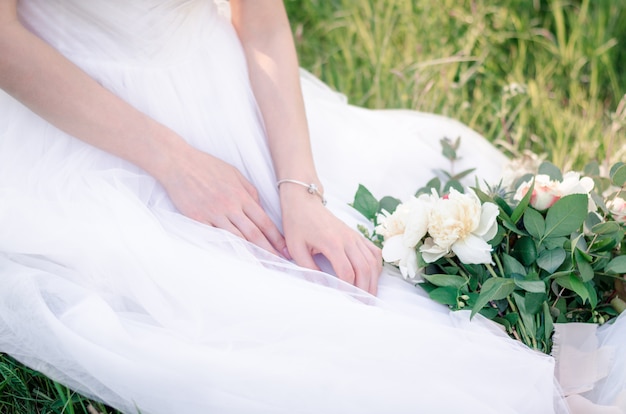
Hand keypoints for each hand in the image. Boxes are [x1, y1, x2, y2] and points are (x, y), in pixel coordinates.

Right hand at [158, 144, 286, 256]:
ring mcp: (213, 214)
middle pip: (254, 234)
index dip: (276, 238)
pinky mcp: (197, 219)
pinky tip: (234, 260)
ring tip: (261, 267)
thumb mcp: (235, 174)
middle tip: (279, 264)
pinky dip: (225, 250)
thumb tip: (260, 208)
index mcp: (241, 195)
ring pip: (236, 239)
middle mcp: (230, 206)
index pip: (264, 222)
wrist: (179, 163)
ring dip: (250, 255)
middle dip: (268, 251)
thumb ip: (250, 192)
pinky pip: (214, 238)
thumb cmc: (207, 166)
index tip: (285, 249)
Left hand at [280, 186, 382, 294]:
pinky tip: (372, 277)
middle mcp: (347, 239)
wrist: (304, 201)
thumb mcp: (295, 247)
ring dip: (373, 280)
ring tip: (370, 296)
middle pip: (364, 268)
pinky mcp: (356, 235)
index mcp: (332, 242)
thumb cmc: (297, 223)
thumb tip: (319, 287)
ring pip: (372, 261)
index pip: (346, 271)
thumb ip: (307, 268)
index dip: (348, 289)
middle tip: (364, 306)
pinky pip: (374, 251)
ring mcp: (354, 236)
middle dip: (365, 289)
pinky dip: (376, 266)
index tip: (346, 301)